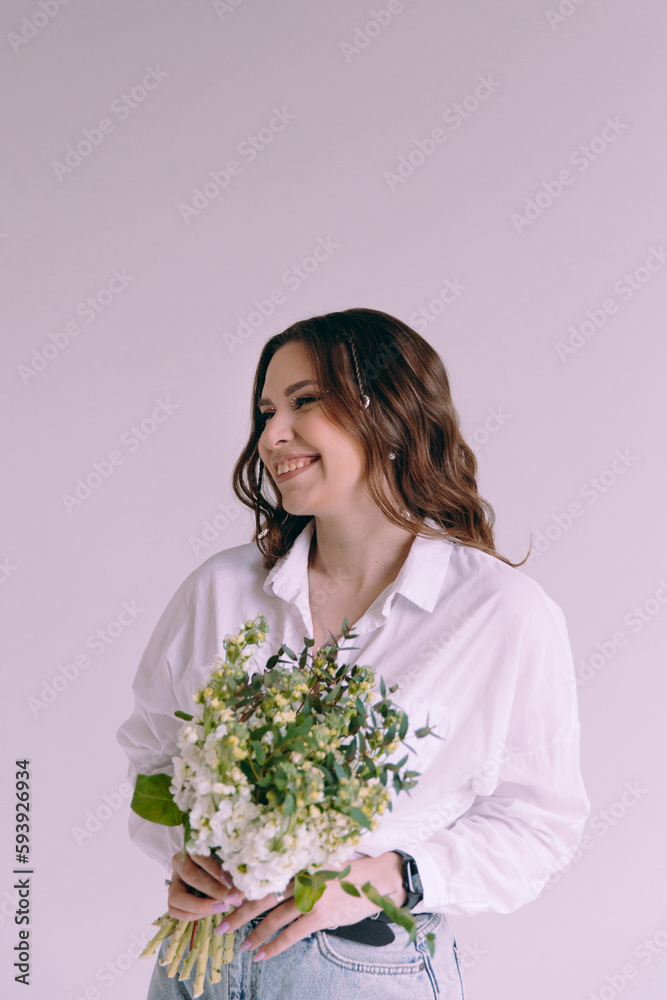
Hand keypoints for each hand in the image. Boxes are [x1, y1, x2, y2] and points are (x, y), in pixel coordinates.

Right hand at [167, 850, 245, 921]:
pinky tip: (210, 912)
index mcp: (192, 846)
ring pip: (177, 897)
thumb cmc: (223, 860)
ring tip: (222, 908)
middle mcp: (179, 861)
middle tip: (232, 899)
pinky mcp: (171, 896)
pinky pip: (173, 910)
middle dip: (214, 891)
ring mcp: (173, 879)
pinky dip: (192, 915)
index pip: (201, 857)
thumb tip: (244, 880)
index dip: (217, 871)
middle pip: (191, 877)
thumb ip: (231, 866)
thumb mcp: (226, 857)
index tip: (234, 882)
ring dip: (201, 906)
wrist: (209, 868)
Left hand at [213, 852, 406, 961]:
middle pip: (262, 895)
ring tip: (240, 945)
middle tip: (221, 924)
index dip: (242, 887)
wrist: (378, 879)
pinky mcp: (319, 915)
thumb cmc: (348, 871)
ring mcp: (310, 895)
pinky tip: (261, 954)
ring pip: (273, 917)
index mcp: (297, 860)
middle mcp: (300, 875)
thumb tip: (272, 882)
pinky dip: (274, 945)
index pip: (263, 874)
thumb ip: (298, 870)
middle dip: (239, 912)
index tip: (224, 896)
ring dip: (254, 933)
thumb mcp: (320, 862)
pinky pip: (291, 934)